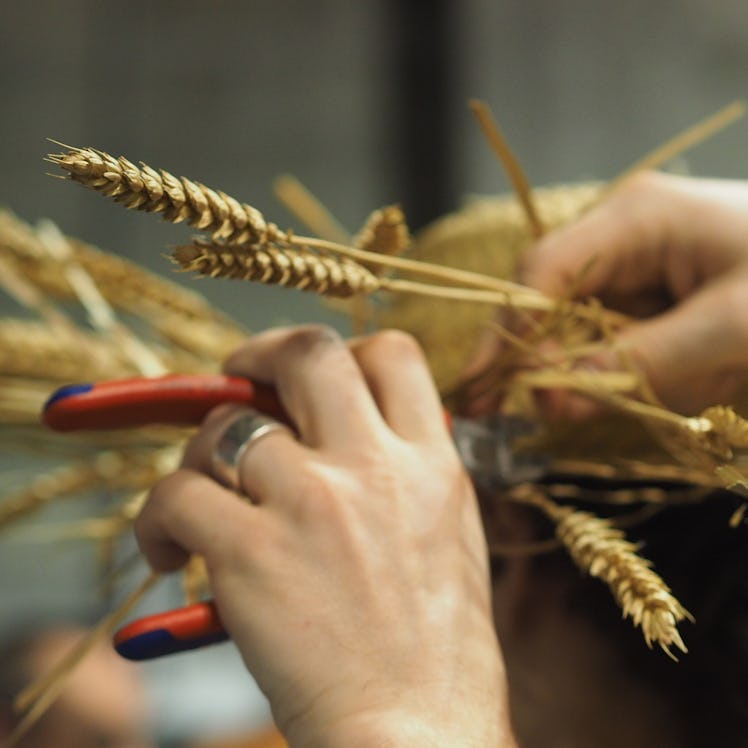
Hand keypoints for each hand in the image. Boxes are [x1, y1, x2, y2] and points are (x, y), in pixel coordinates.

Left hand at [135, 326, 513, 747]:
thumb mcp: (448, 535)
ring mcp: (312, 503)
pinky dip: (158, 518)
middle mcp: (374, 467)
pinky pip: (176, 494)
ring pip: (224, 425)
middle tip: (238, 380)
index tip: (311, 381)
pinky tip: (172, 554)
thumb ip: (408, 473)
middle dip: (260, 354)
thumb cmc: (436, 649)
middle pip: (306, 353)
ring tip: (198, 497)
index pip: (391, 354)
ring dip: (199, 453)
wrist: (420, 735)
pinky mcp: (251, 553)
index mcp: (431, 462)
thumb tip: (345, 433)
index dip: (344, 353)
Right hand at [478, 172, 747, 417]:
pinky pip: (620, 343)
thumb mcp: (733, 326)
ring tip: (658, 394)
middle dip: (539, 360)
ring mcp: (640, 268)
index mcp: (636, 217)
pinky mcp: (658, 298)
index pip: (544, 270)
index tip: (485, 387)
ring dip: (598, 374)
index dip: (508, 329)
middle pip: (551, 302)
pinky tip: (677, 384)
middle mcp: (625, 237)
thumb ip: (638, 362)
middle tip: (497, 414)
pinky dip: (633, 375)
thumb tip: (549, 399)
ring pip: (584, 331)